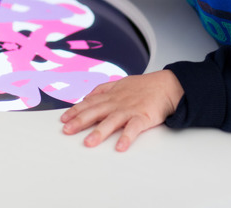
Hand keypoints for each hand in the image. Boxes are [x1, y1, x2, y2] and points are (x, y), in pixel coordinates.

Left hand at [60, 70, 183, 151]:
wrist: (167, 85)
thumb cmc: (143, 86)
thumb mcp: (120, 83)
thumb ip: (102, 90)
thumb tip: (87, 97)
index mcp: (111, 96)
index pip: (89, 103)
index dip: (75, 111)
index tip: (63, 119)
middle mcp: (117, 102)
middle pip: (96, 112)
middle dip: (80, 121)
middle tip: (67, 131)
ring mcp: (130, 110)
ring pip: (112, 121)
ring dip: (100, 132)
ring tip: (89, 142)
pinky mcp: (143, 117)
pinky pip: (134, 128)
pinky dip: (127, 137)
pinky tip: (120, 147)